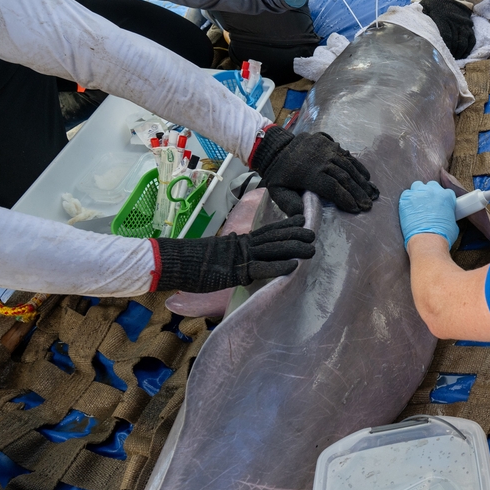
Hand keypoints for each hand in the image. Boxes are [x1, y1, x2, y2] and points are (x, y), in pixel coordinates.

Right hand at [154, 215, 315, 291]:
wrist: (176, 262)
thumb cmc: (194, 262)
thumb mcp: (220, 255)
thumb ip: (235, 254)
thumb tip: (244, 259)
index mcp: (240, 240)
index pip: (268, 230)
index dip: (286, 225)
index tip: (302, 218)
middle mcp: (244, 245)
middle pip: (274, 238)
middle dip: (296, 235)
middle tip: (314, 233)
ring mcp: (241, 257)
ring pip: (272, 250)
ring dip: (293, 249)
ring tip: (312, 248)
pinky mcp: (237, 271)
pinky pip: (261, 268)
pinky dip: (278, 266)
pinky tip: (293, 266)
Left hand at [250, 125, 378, 216]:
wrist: (276, 148)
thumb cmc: (279, 174)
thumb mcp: (277, 191)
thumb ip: (290, 204)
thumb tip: (303, 216)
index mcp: (308, 173)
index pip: (332, 187)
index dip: (345, 199)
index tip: (356, 209)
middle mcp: (320, 160)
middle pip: (344, 177)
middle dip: (358, 193)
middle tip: (368, 205)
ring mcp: (326, 149)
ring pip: (348, 166)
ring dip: (362, 181)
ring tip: (372, 194)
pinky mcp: (329, 142)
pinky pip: (347, 155)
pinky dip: (358, 167)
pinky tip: (367, 177)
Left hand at [400, 180, 458, 248]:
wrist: (428, 241)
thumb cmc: (442, 236)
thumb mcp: (453, 223)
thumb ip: (449, 214)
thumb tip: (446, 216)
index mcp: (446, 196)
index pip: (445, 192)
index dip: (442, 199)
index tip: (440, 205)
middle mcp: (433, 191)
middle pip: (431, 186)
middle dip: (430, 193)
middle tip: (429, 204)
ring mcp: (418, 194)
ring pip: (417, 186)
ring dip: (418, 193)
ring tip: (418, 204)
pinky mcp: (406, 199)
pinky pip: (406, 194)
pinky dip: (407, 200)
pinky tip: (409, 208)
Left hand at [420, 0, 475, 59]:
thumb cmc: (435, 3)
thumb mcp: (424, 7)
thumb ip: (419, 18)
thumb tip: (410, 29)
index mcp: (442, 18)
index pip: (446, 36)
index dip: (444, 48)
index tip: (440, 55)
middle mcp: (454, 22)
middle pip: (455, 42)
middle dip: (451, 53)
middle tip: (445, 61)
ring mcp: (463, 25)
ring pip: (464, 43)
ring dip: (459, 53)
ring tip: (454, 59)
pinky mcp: (469, 26)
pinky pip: (471, 40)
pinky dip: (468, 49)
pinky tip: (463, 54)